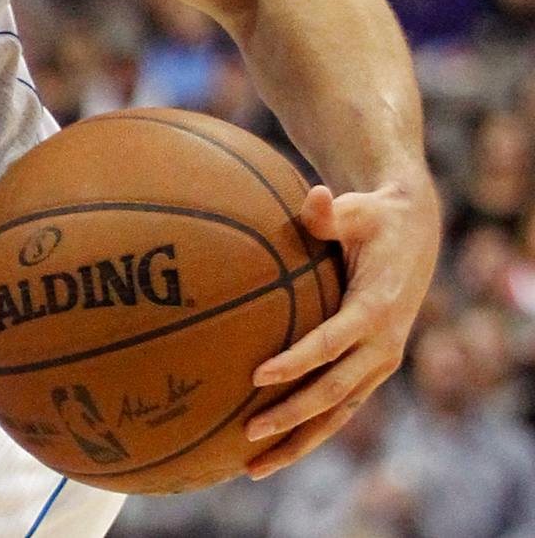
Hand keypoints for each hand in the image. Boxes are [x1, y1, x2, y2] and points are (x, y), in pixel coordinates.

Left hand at [244, 176, 439, 477]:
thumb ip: (331, 211)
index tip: (258, 374)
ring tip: (252, 466)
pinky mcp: (370, 369)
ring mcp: (379, 362)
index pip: (334, 341)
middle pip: (335, 391)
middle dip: (292, 415)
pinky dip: (309, 431)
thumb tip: (314, 196)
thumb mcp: (358, 208)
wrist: (414, 233)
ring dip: (298, 440)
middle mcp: (382, 344)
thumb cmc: (373, 216)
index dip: (299, 359)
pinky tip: (271, 449)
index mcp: (376, 307)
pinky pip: (339, 408)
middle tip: (246, 432)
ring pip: (338, 413)